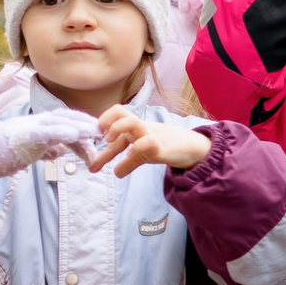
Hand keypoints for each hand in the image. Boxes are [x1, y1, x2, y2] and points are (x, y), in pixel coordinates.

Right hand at [0, 107, 102, 186]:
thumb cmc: (1, 154)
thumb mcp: (29, 152)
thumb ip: (46, 150)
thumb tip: (60, 153)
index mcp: (38, 126)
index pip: (66, 121)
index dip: (83, 126)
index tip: (99, 135)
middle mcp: (36, 123)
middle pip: (66, 118)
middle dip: (86, 125)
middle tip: (104, 135)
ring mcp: (29, 128)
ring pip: (59, 122)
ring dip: (79, 127)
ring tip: (95, 133)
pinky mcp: (23, 136)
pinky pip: (46, 132)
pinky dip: (62, 132)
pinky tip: (75, 135)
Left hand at [90, 106, 213, 176]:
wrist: (194, 148)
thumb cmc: (168, 146)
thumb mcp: (144, 154)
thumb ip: (129, 162)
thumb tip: (115, 172)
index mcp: (134, 128)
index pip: (112, 123)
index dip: (98, 135)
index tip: (91, 153)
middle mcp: (141, 127)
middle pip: (120, 111)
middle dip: (106, 122)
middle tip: (102, 139)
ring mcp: (151, 134)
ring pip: (131, 122)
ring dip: (117, 129)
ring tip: (109, 142)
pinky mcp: (162, 145)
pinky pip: (147, 142)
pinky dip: (135, 149)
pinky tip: (128, 158)